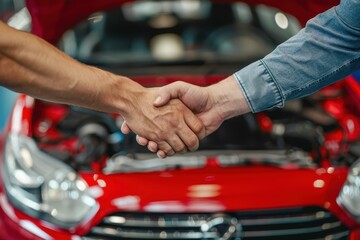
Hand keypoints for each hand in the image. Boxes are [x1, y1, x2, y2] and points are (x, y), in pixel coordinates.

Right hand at [122, 75, 250, 156]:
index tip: (134, 124)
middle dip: (147, 138)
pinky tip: (159, 150)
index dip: (144, 125)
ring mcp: (180, 132)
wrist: (215, 102)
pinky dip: (166, 151)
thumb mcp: (178, 88)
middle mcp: (174, 124)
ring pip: (163, 143)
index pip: (152, 122)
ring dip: (155, 146)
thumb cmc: (197, 94)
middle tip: (141, 138)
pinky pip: (174, 148)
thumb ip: (167, 92)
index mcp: (171, 113)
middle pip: (156, 135)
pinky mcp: (188, 139)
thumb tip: (156, 102)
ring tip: (149, 144)